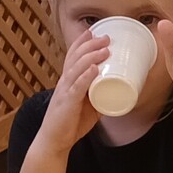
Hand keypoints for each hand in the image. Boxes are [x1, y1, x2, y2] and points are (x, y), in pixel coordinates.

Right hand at [36, 33, 110, 153]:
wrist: (54, 141)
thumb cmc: (70, 123)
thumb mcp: (88, 106)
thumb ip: (99, 96)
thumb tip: (118, 91)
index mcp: (68, 80)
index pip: (72, 55)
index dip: (81, 42)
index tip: (93, 31)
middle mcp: (64, 82)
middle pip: (75, 57)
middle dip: (91, 44)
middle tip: (106, 37)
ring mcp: (65, 91)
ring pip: (77, 68)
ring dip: (91, 57)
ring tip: (105, 50)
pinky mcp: (67, 103)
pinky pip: (76, 87)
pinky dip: (85, 77)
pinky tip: (93, 69)